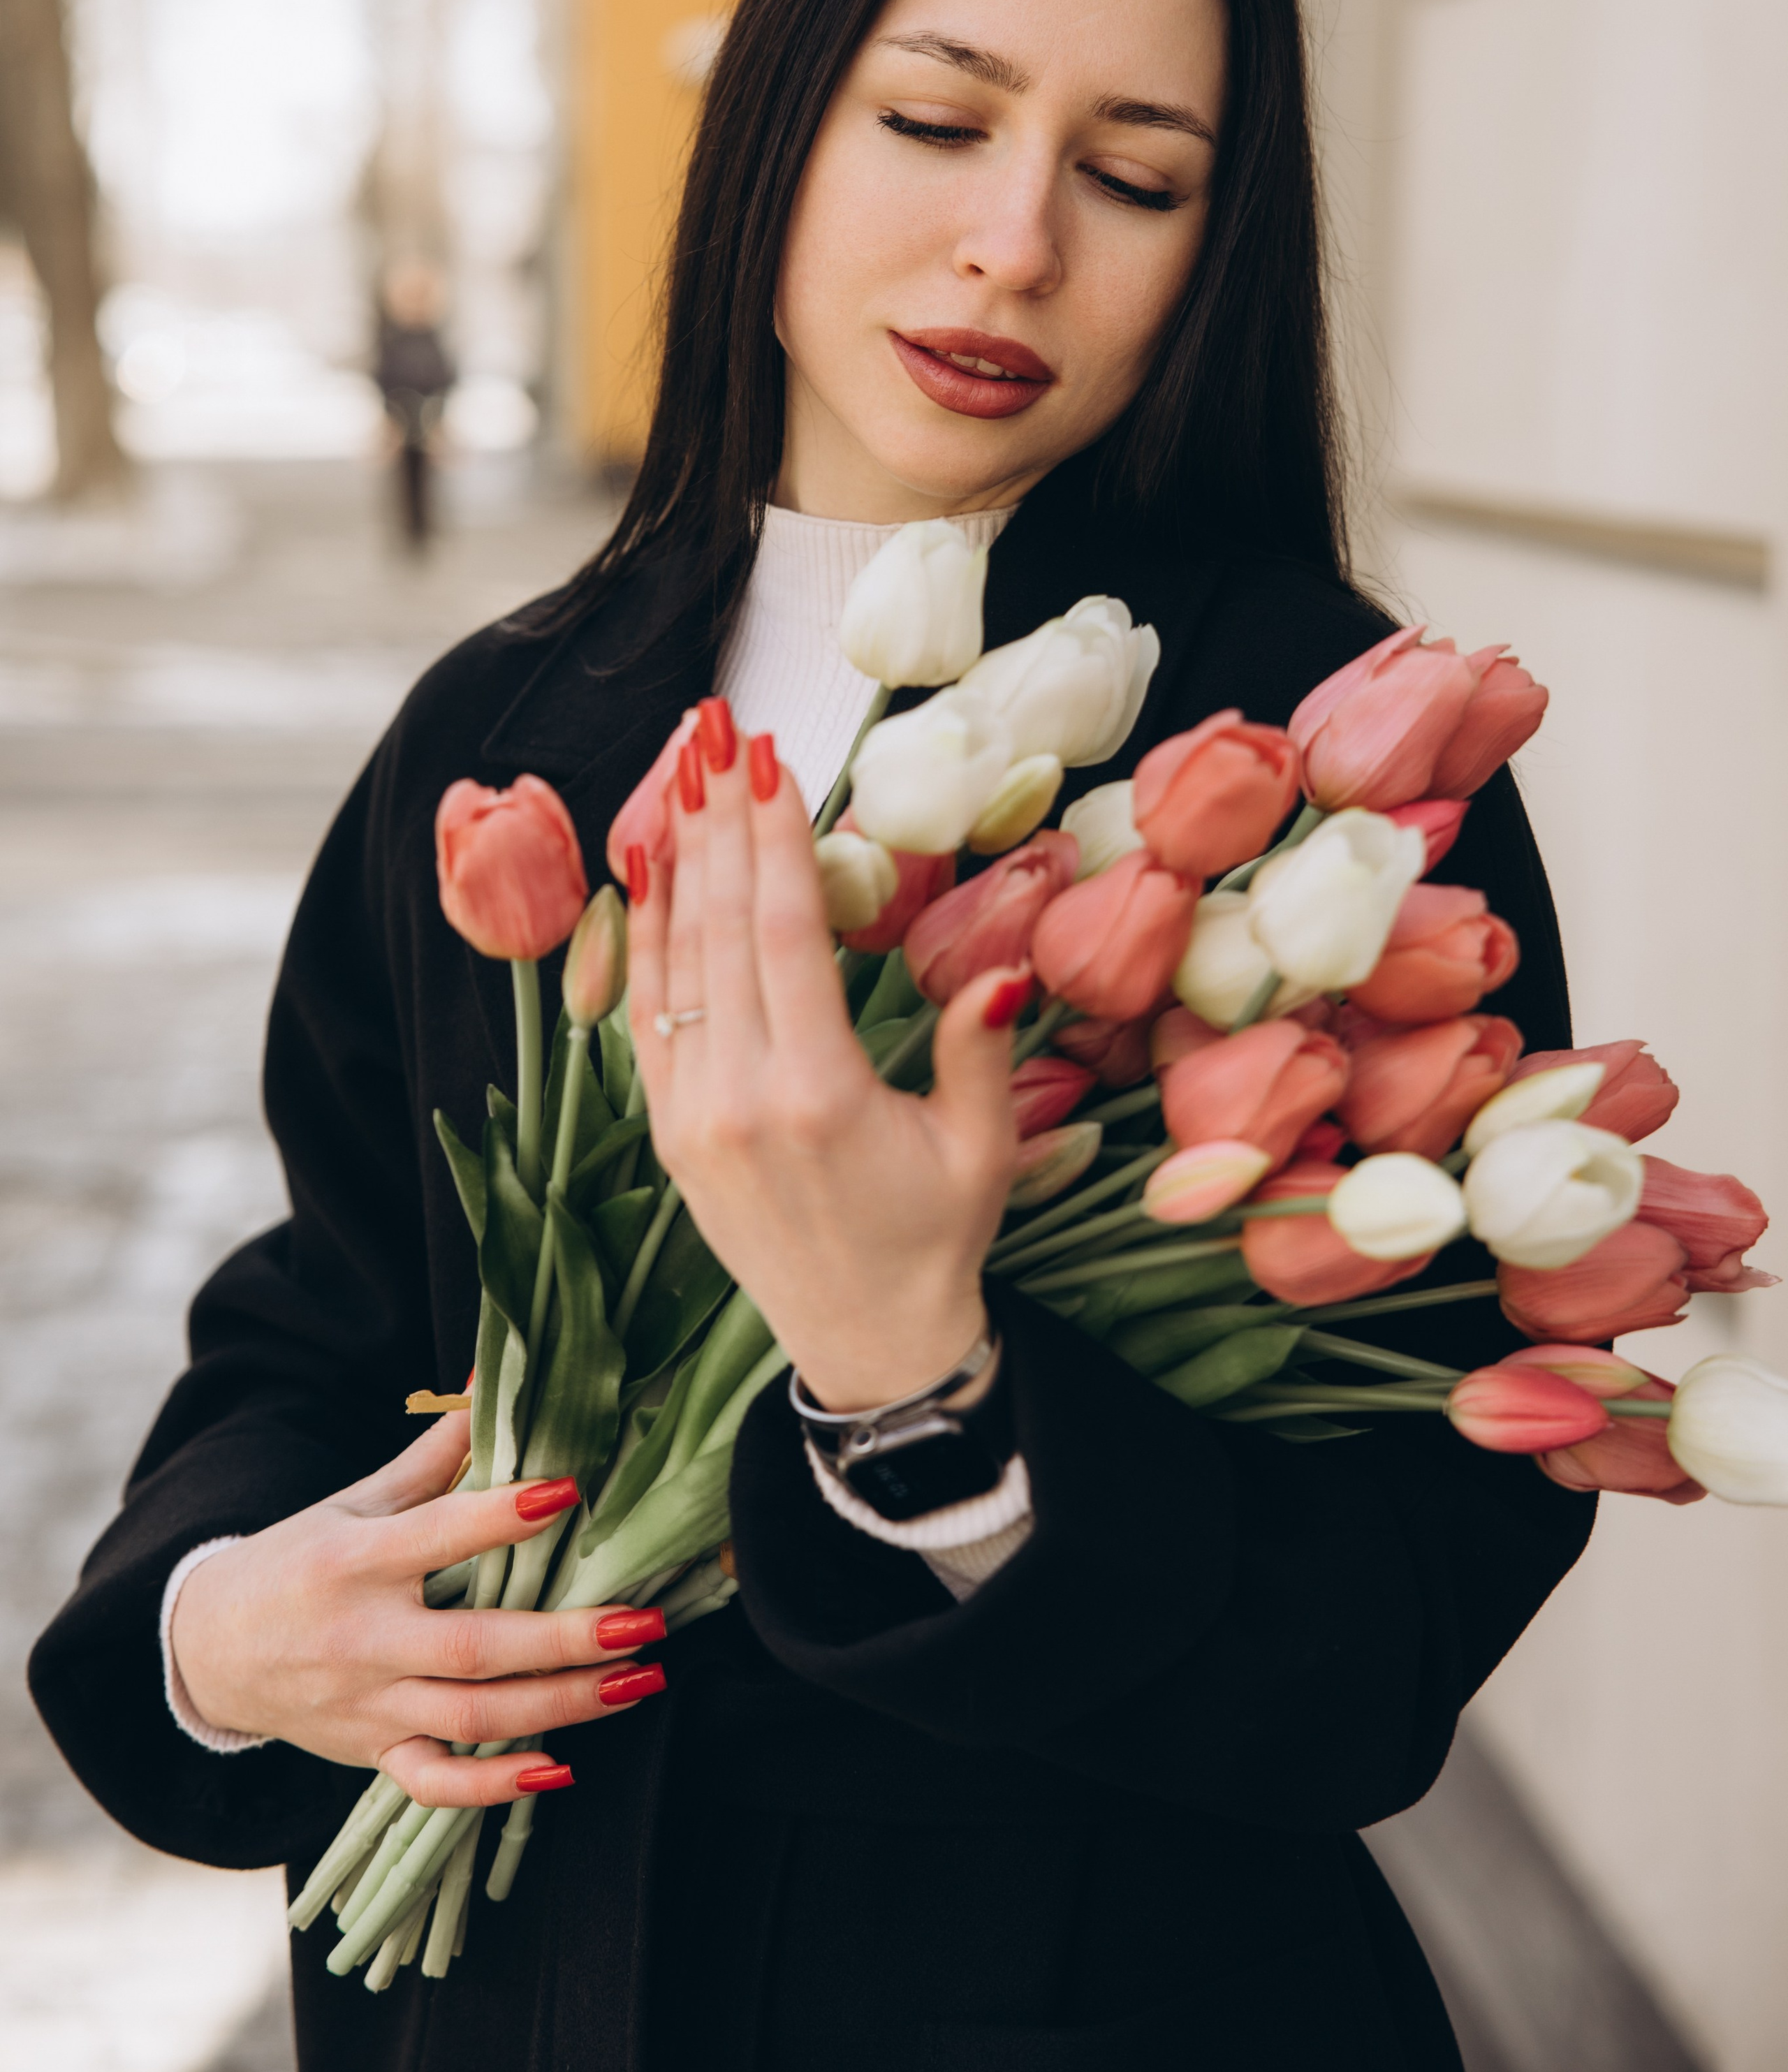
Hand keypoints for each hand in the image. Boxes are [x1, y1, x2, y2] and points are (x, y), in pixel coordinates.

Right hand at [169, 1413, 666, 1804]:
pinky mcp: (371, 1754)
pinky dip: (493, 1789)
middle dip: (568, 1639)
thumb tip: (492, 1379)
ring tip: (637, 1681)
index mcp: (355, 1560)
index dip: (504, 1515)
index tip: (570, 1492)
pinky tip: (560, 1770)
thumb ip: (434, 1454)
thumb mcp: (356, 1500)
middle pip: (475, 1647)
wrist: (210, 1649)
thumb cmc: (297, 1560)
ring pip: (473, 1719)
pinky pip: (434, 1784)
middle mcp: (363, 1638)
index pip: (439, 1535)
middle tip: (646, 1622)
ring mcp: (368, 1704)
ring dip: (562, 1707)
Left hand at [629, 711, 1023, 1409]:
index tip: (765, 757)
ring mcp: (691, 1114)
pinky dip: (646, 932)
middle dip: (717, 816)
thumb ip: (976, 1050)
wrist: (865, 1344)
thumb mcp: (979, 1147)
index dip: (773, 835)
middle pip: (720, 924)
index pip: (784, 930)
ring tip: (675, 770)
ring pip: (672, 957)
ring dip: (676, 856)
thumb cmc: (934, 1239)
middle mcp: (737, 1098)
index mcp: (817, 1096)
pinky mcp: (670, 1129)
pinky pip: (647, 1009)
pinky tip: (649, 868)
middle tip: (712, 727)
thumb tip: (1003, 969)